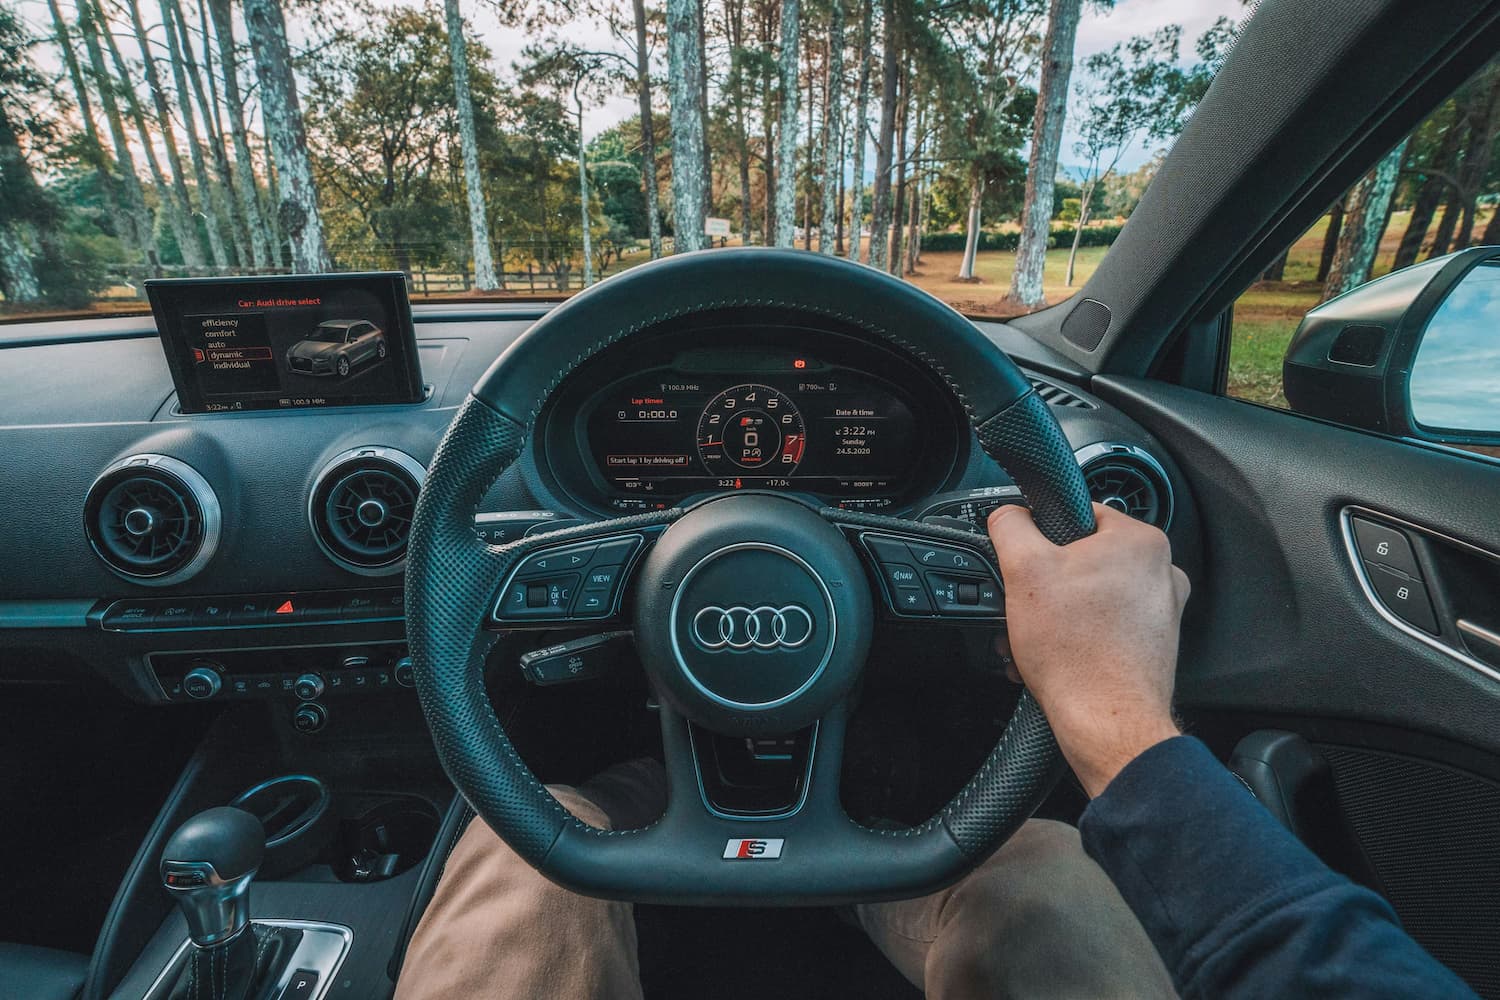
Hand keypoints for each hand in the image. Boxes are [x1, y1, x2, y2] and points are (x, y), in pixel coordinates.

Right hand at [987, 502, 1188, 796]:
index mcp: (1141, 541)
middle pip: (1083, 560)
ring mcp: (1161, 612)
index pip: (1079, 514)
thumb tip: (1007, 513)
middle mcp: (1162, 572)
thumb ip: (1010, 526)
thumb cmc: (1077, 653)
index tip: (1027, 564)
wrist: (1106, 722)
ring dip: (1056, 614)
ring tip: (1034, 639)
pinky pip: (1105, 628)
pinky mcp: (1152, 646)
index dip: (1042, 537)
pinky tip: (1053, 657)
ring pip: (1092, 597)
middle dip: (1047, 585)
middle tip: (1026, 607)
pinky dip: (1077, 638)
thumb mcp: (1023, 570)